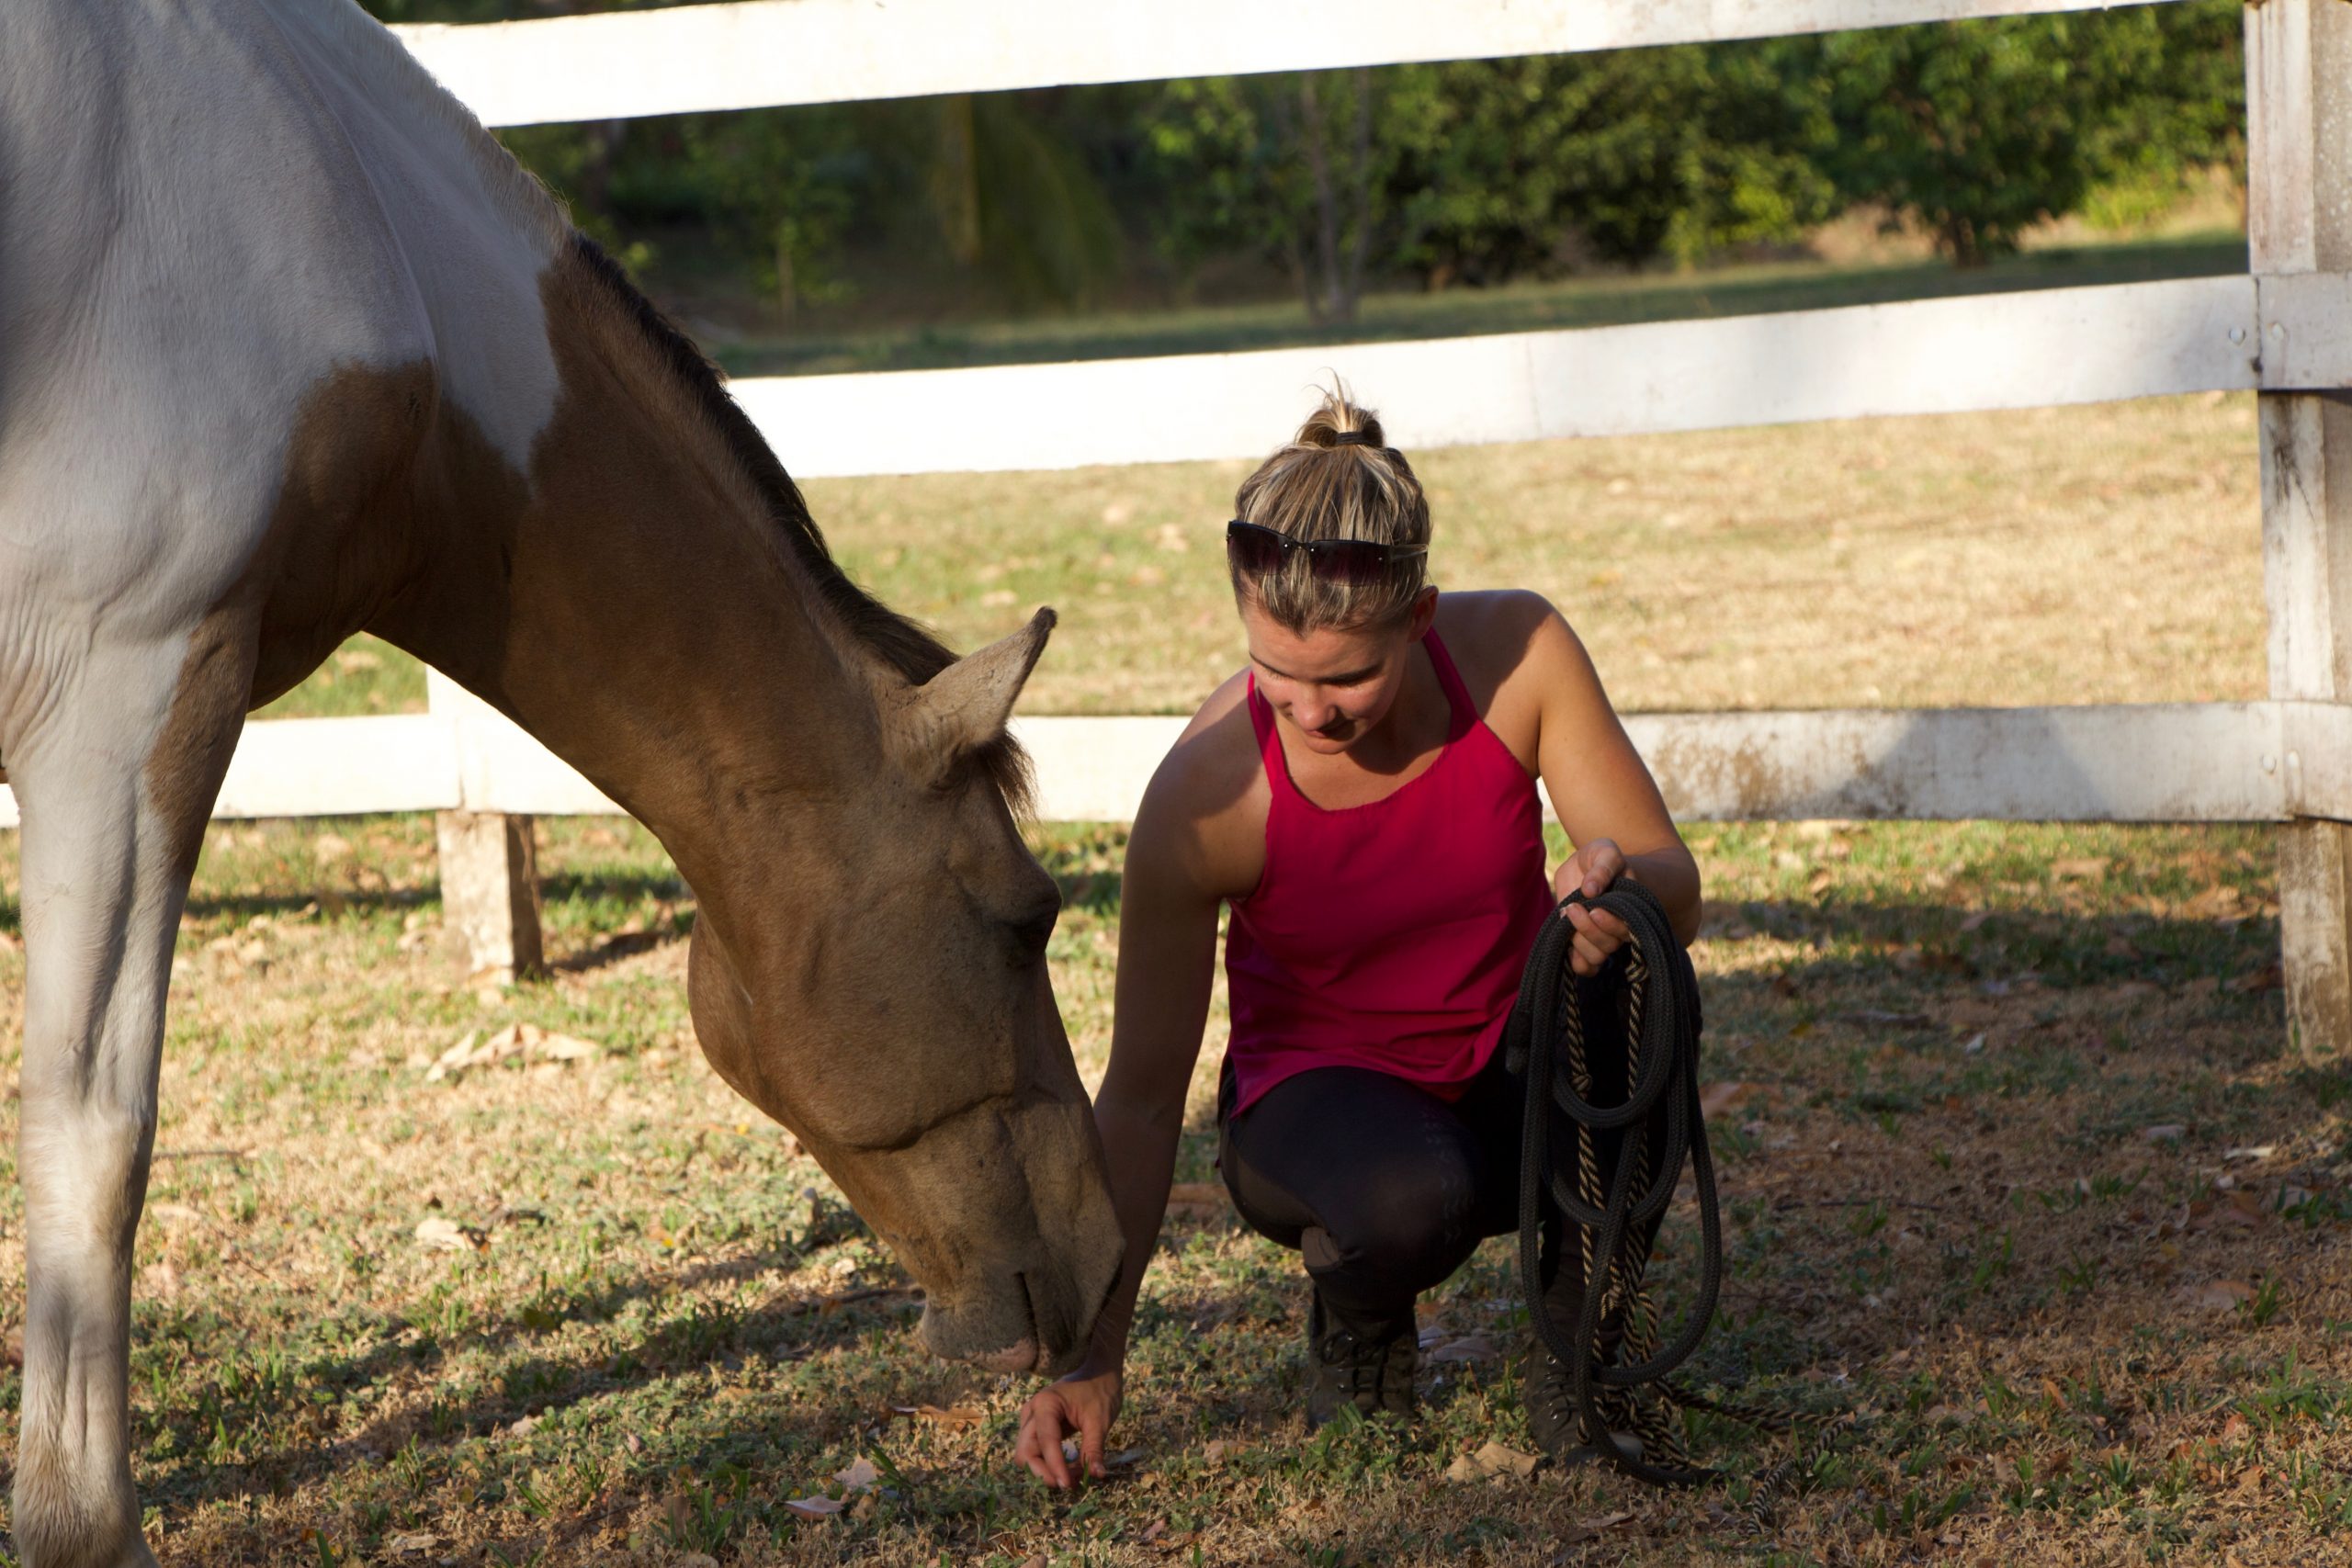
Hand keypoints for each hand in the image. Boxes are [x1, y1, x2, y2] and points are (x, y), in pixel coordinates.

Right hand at [1013, 1360, 1123, 1488]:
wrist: (1098, 1373)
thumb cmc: (1099, 1391)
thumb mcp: (1100, 1420)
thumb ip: (1094, 1448)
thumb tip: (1097, 1475)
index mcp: (1045, 1404)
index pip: (1045, 1442)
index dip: (1055, 1466)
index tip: (1069, 1485)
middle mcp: (1032, 1412)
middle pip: (1025, 1453)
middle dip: (1044, 1472)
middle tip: (1069, 1484)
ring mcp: (1031, 1421)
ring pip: (1027, 1455)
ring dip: (1046, 1471)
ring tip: (1073, 1477)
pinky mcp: (1037, 1429)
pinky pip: (1036, 1452)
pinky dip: (1049, 1465)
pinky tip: (1069, 1470)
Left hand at [1552, 838, 1633, 976]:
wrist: (1586, 865)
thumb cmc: (1600, 858)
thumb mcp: (1604, 852)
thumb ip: (1602, 867)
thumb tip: (1591, 890)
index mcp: (1630, 910)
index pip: (1627, 930)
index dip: (1609, 923)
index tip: (1592, 905)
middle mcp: (1619, 928)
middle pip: (1610, 946)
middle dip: (1588, 929)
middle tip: (1572, 907)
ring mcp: (1601, 938)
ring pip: (1596, 957)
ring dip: (1579, 941)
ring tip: (1568, 913)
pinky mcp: (1584, 944)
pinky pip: (1585, 967)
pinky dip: (1575, 960)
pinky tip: (1566, 940)